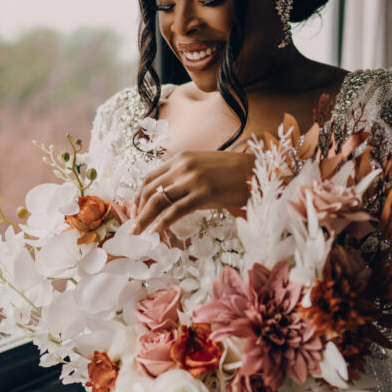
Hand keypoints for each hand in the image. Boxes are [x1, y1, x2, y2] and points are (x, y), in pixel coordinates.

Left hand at [132, 150, 254, 234]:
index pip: (150, 177)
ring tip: (138, 232)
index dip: (139, 195)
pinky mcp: (203, 193)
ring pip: (158, 200)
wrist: (258, 170)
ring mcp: (193, 179)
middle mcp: (183, 166)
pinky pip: (176, 210)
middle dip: (138, 208)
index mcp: (181, 158)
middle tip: (133, 225)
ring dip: (144, 218)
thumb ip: (186, 179)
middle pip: (149, 188)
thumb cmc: (234, 172)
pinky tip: (156, 231)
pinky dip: (162, 222)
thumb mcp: (204, 169)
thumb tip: (171, 200)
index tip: (135, 210)